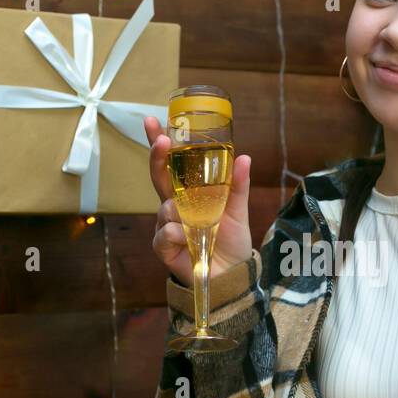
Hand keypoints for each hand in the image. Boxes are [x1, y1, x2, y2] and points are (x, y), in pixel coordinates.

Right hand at [145, 115, 253, 288]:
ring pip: (163, 208)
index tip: (154, 121)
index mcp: (189, 194)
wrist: (232, 275)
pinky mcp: (164, 247)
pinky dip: (176, 234)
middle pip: (158, 177)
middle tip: (162, 142)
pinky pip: (164, 234)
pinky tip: (187, 240)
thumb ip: (238, 186)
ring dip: (176, 210)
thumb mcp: (238, 211)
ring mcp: (167, 226)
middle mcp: (174, 207)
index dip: (160, 144)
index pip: (171, 165)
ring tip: (193, 223)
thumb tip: (244, 157)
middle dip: (156, 157)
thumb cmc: (230, 241)